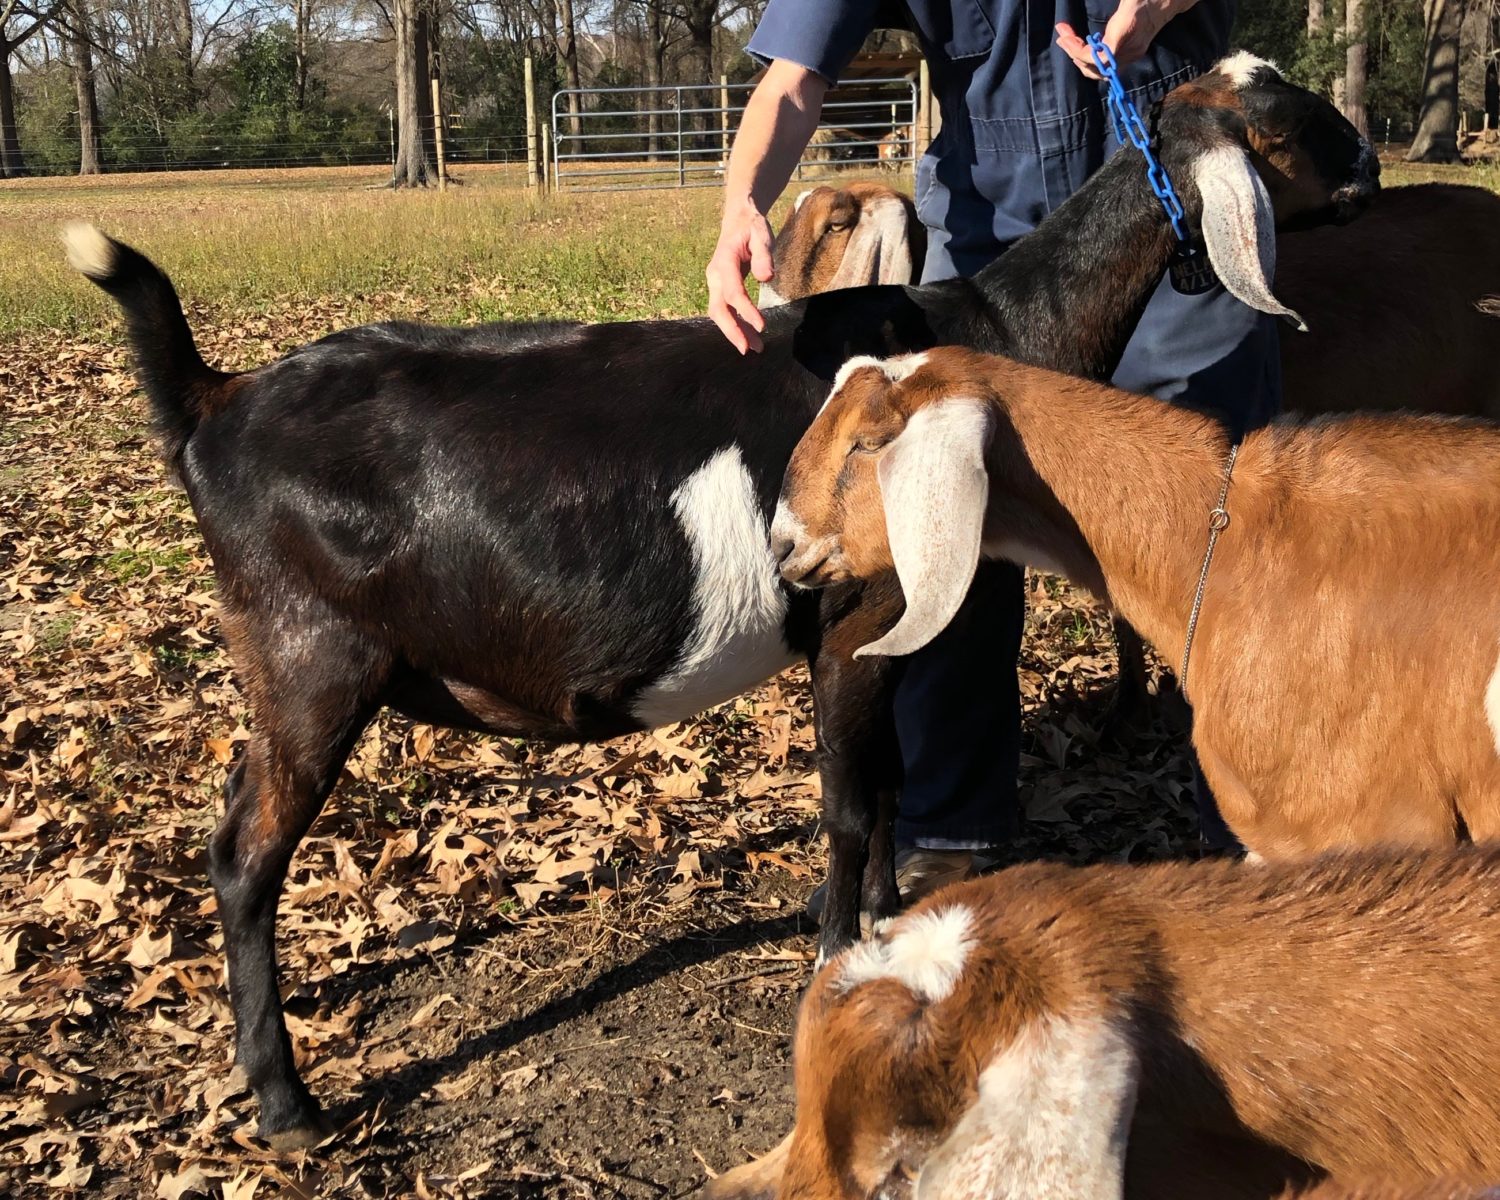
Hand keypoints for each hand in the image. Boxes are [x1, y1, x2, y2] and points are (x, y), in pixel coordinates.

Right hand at [706, 195, 775, 353]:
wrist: (738, 220)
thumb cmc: (751, 227)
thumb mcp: (761, 234)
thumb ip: (764, 255)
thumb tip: (766, 278)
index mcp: (724, 261)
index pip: (733, 292)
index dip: (745, 311)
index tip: (762, 326)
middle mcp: (715, 275)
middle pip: (718, 309)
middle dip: (732, 331)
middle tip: (748, 349)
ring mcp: (716, 283)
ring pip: (721, 313)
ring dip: (736, 332)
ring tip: (756, 348)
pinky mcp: (722, 288)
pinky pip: (727, 310)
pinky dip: (738, 324)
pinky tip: (752, 336)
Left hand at [1056, 0, 1192, 79]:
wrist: (1167, 1)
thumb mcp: (1130, 1)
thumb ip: (1119, 14)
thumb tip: (1099, 43)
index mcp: (1127, 34)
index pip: (1099, 59)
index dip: (1078, 53)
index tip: (1065, 37)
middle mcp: (1129, 51)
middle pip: (1096, 68)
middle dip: (1075, 54)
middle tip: (1062, 36)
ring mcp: (1131, 55)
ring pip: (1100, 71)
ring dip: (1080, 59)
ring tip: (1067, 41)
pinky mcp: (1130, 54)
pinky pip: (1105, 66)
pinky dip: (1090, 59)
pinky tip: (1081, 45)